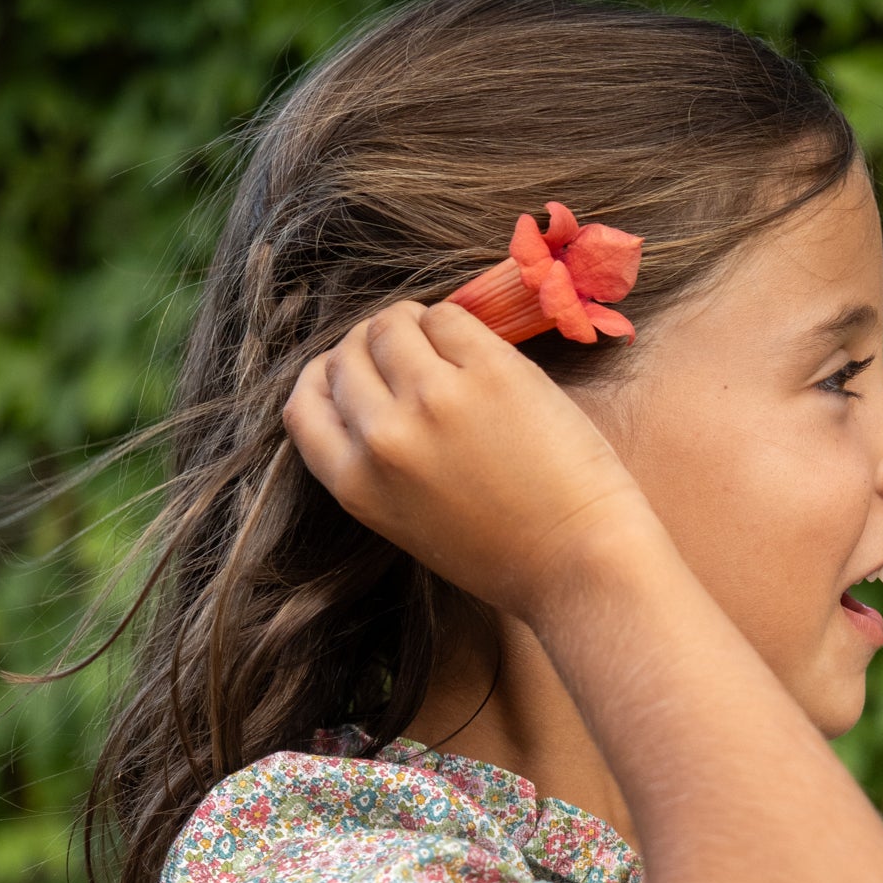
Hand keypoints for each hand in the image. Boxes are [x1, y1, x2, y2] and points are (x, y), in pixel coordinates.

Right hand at [282, 299, 648, 618]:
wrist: (579, 565)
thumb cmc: (505, 556)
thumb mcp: (410, 523)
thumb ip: (378, 466)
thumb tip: (372, 394)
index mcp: (357, 484)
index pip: (304, 406)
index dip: (327, 379)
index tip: (354, 373)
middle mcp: (383, 438)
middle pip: (346, 356)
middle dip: (371, 348)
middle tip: (411, 354)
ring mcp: (434, 398)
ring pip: (390, 325)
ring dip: (412, 326)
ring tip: (444, 345)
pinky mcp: (488, 371)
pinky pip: (448, 317)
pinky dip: (455, 324)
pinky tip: (479, 349)